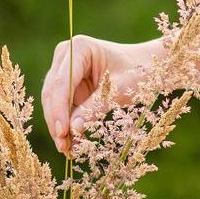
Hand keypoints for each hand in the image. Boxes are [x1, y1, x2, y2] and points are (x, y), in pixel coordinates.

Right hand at [41, 36, 158, 152]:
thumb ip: (95, 108)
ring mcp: (64, 70)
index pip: (61, 83)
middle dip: (57, 121)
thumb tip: (73, 130)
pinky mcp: (68, 85)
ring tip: (67, 150)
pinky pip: (62, 108)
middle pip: (52, 93)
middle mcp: (66, 56)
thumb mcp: (119, 91)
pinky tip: (71, 144)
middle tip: (63, 148)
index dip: (58, 110)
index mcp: (79, 48)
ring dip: (58, 126)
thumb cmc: (138, 72)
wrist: (147, 67)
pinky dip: (66, 125)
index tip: (62, 134)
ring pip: (52, 103)